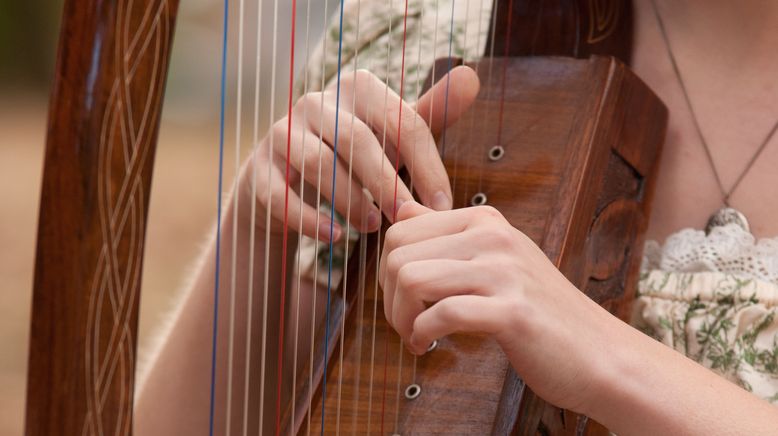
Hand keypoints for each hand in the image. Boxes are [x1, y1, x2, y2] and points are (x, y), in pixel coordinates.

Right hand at [239, 66, 479, 241]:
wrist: (288, 180)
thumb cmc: (354, 156)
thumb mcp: (393, 136)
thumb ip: (430, 113)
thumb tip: (471, 75)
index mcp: (357, 87)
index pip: (402, 121)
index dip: (426, 166)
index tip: (442, 205)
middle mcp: (315, 102)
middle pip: (357, 139)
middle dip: (387, 184)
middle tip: (407, 219)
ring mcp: (281, 134)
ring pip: (318, 165)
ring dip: (351, 201)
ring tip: (373, 227)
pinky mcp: (258, 170)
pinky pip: (281, 196)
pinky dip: (310, 220)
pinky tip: (335, 237)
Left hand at [379, 201, 615, 411]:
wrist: (599, 353)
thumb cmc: (540, 312)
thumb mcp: (496, 259)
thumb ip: (448, 235)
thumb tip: (401, 210)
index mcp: (485, 220)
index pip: (401, 229)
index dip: (386, 271)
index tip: (402, 300)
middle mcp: (494, 236)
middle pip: (398, 255)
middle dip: (389, 298)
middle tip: (406, 324)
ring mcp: (505, 272)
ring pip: (411, 280)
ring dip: (401, 319)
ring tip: (417, 336)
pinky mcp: (512, 312)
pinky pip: (441, 314)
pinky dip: (422, 335)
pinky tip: (429, 346)